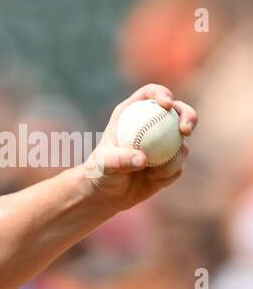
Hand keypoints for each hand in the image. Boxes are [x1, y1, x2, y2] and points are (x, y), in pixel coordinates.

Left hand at [83, 83, 197, 210]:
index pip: (151, 94)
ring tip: (154, 171)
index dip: (162, 93)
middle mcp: (151, 124)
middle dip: (189, 115)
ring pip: (182, 141)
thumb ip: (120, 160)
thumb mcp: (104, 164)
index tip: (166, 105)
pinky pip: (178, 164)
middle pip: (178, 110)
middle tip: (185, 129)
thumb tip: (143, 159)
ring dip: (176, 155)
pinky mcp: (171, 161)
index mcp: (132, 114)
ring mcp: (164, 142)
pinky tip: (155, 179)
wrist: (105, 194)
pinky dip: (169, 172)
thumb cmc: (99, 173)